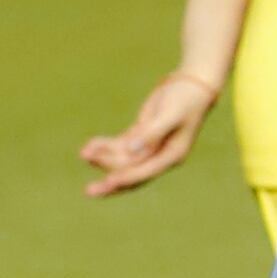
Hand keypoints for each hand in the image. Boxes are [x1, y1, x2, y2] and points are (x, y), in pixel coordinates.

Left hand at [80, 69, 217, 196]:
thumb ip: (152, 133)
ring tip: (84, 153)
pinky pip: (118, 147)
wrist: (190, 86)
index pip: (146, 172)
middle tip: (89, 191)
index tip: (108, 181)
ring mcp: (149, 147)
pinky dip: (104, 147)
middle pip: (132, 174)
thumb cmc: (185, 99)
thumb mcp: (170, 115)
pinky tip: (90, 145)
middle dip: (111, 181)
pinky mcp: (140, 137)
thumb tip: (131, 150)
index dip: (126, 177)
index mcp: (172, 155)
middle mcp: (160, 155)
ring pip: (121, 160)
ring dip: (102, 158)